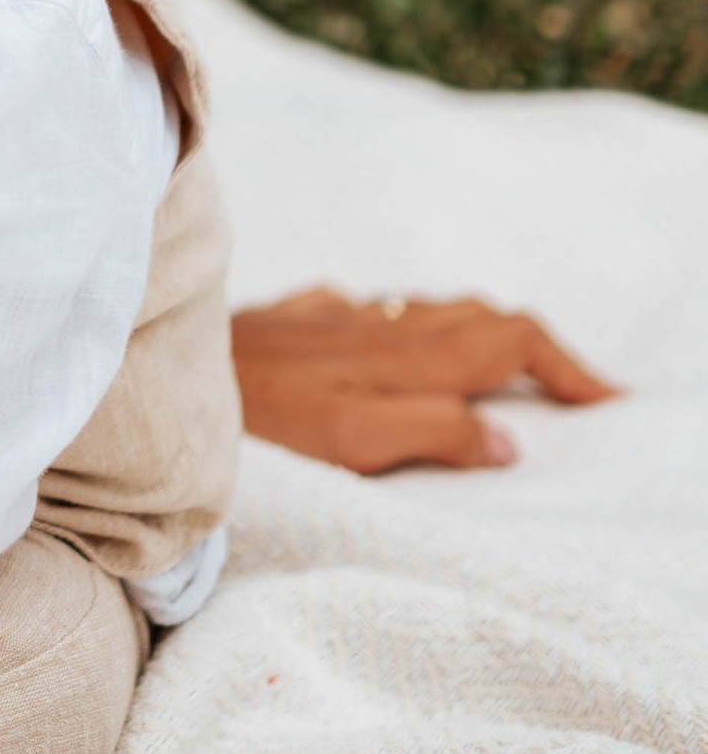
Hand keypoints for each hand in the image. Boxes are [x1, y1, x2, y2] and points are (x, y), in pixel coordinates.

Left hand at [233, 286, 619, 472]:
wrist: (149, 373)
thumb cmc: (251, 424)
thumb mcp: (349, 442)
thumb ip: (431, 433)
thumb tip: (506, 441)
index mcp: (403, 354)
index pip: (510, 338)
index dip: (566, 365)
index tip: (604, 401)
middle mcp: (372, 323)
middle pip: (477, 318)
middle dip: (533, 349)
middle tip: (570, 392)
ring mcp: (326, 315)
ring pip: (423, 311)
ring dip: (474, 336)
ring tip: (500, 373)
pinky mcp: (285, 319)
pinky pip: (365, 311)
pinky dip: (405, 329)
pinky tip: (386, 347)